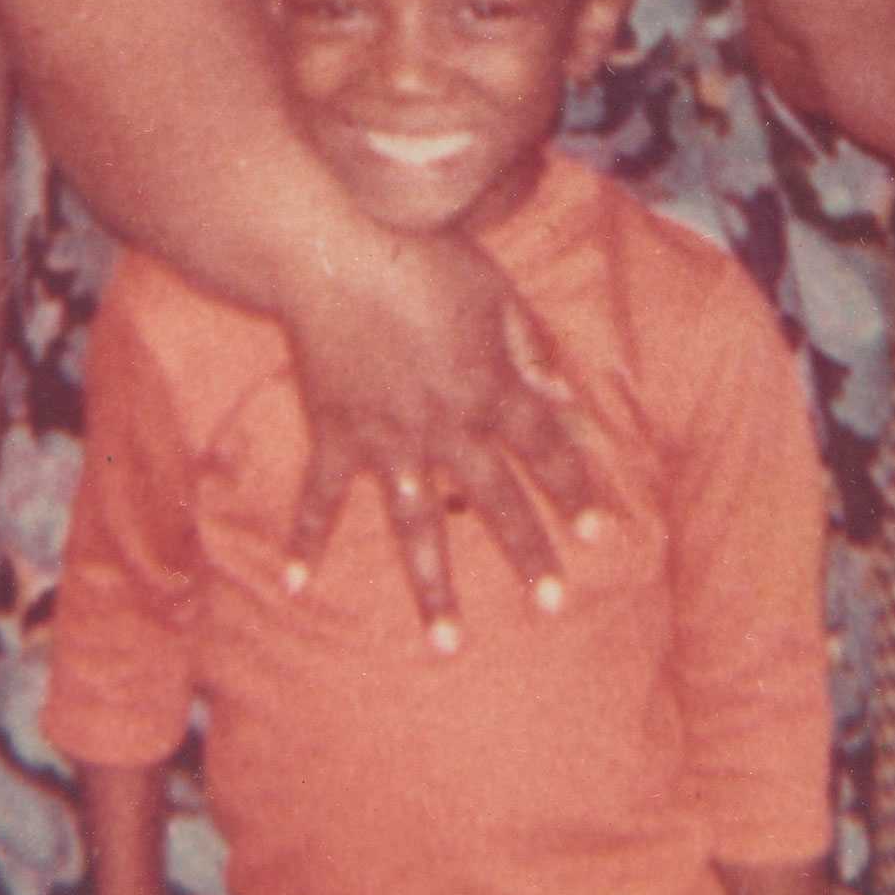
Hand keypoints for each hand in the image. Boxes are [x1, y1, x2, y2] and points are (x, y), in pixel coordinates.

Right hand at [280, 230, 599, 649]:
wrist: (337, 249)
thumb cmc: (422, 256)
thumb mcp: (496, 291)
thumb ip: (531, 347)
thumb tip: (565, 397)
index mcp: (490, 388)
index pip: (545, 449)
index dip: (574, 490)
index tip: (599, 535)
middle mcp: (446, 426)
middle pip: (495, 500)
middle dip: (528, 554)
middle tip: (554, 607)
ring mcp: (387, 439)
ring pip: (417, 526)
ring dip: (434, 587)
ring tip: (449, 645)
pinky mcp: (335, 434)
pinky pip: (319, 497)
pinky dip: (304, 541)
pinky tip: (295, 587)